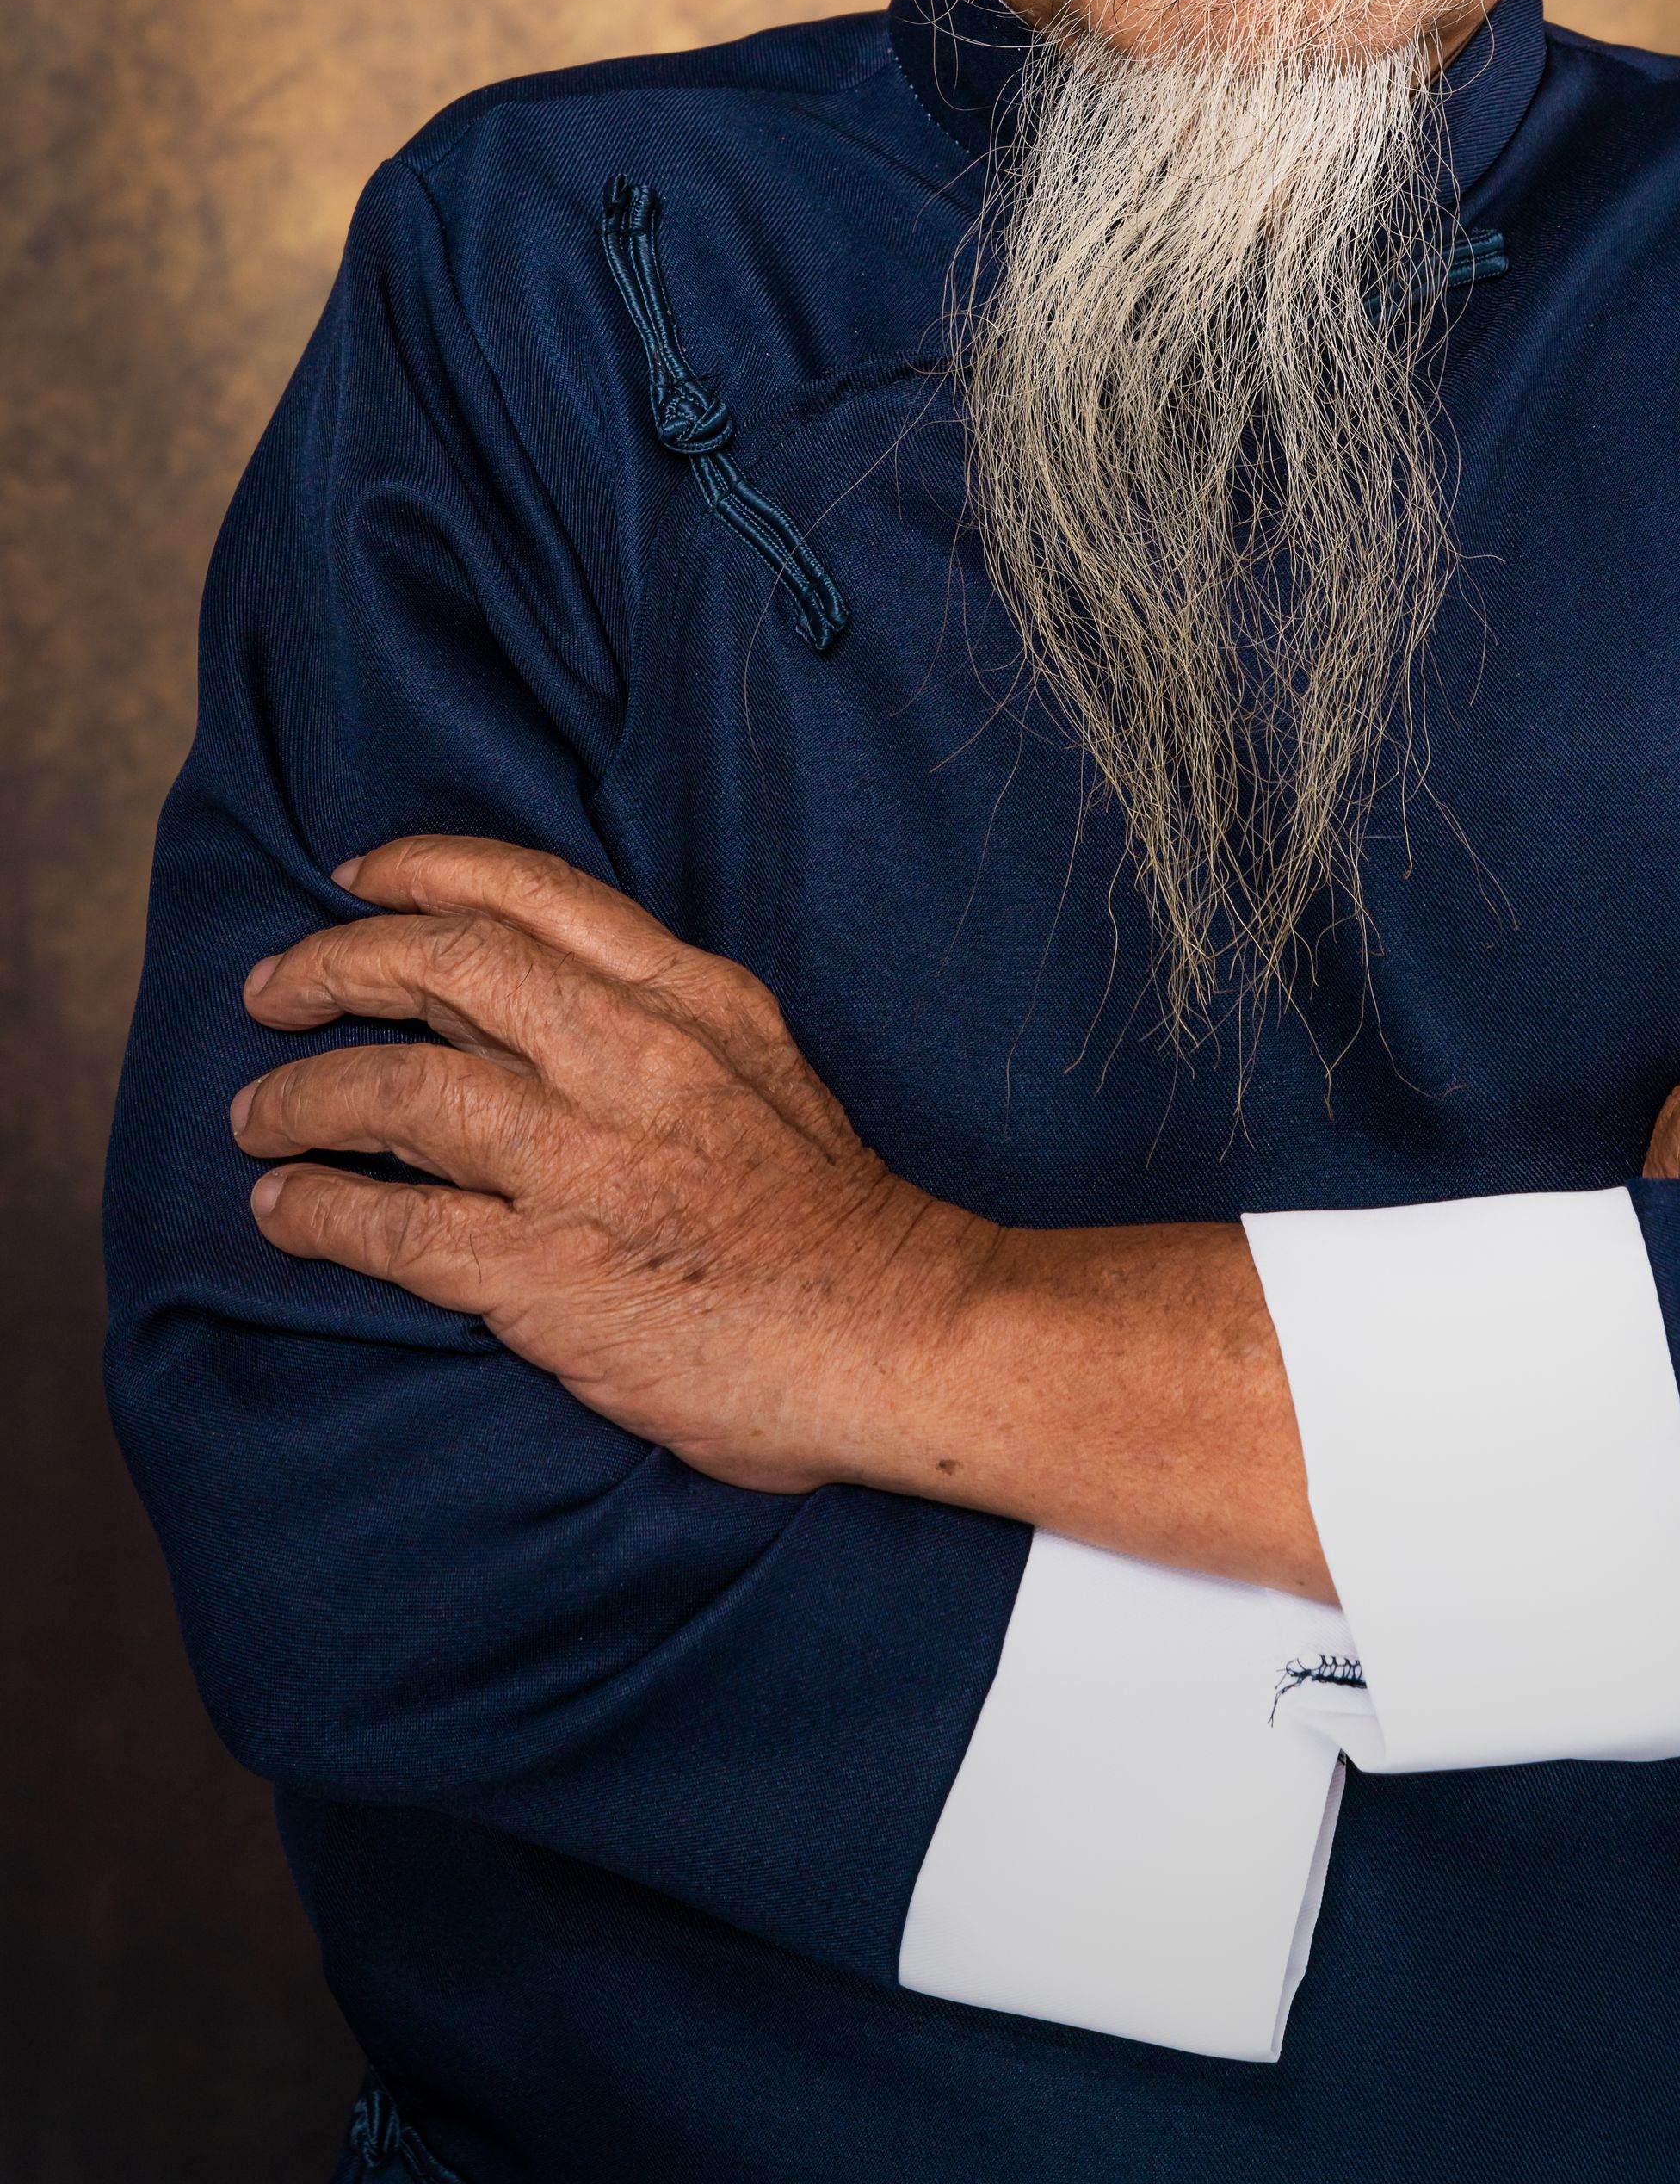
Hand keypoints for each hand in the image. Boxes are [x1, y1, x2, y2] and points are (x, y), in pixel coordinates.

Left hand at [235, 837, 1330, 1587]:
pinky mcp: (549, 1275)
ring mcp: (588, 1166)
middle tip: (274, 988)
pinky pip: (396, 1225)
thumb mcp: (760, 1060)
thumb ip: (657, 1018)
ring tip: (257, 1114)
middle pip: (447, 967)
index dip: (424, 871)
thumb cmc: (831, 1212)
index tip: (356, 876)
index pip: (533, 895)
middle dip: (337, 965)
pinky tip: (282, 1211)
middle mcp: (634, 1060)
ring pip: (402, 1089)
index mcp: (691, 999)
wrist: (898, 1333)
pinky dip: (319, 1209)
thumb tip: (527, 995)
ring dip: (303, 1094)